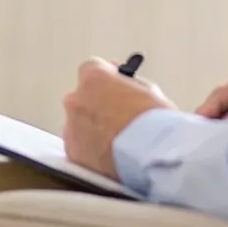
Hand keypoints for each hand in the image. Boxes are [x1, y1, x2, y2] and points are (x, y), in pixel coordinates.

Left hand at [62, 58, 174, 179]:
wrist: (152, 158)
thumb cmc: (156, 123)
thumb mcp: (150, 92)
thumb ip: (131, 86)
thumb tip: (125, 88)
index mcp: (94, 79)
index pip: (92, 68)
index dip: (106, 77)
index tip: (115, 84)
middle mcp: (76, 99)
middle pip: (82, 97)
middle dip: (97, 104)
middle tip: (117, 116)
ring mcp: (71, 126)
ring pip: (78, 123)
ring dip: (92, 128)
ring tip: (117, 142)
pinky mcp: (72, 152)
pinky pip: (78, 146)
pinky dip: (90, 149)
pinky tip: (109, 156)